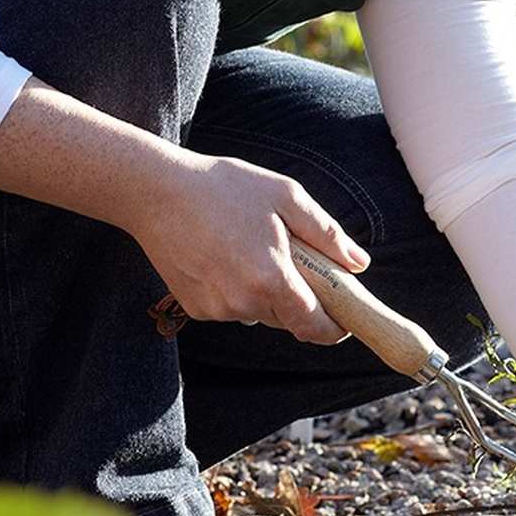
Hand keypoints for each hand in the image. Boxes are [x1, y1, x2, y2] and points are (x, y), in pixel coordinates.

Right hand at [129, 147, 369, 343]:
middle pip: (288, 318)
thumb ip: (326, 234)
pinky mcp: (194, 309)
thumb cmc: (225, 187)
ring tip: (250, 246)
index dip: (335, 328)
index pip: (315, 326)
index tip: (343, 319)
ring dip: (266, 291)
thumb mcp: (285, 196)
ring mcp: (216, 309)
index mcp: (271, 279)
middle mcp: (243, 303)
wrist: (157, 192)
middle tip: (291, 256)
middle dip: (298, 296)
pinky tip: (224, 255)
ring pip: (259, 312)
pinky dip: (237, 289)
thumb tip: (359, 264)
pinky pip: (231, 307)